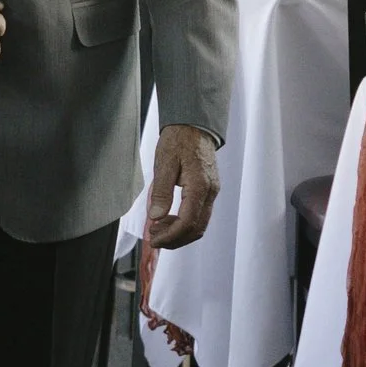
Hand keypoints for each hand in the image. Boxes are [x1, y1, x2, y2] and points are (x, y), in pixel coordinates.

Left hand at [143, 126, 220, 252]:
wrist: (194, 126)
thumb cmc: (178, 140)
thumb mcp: (164, 163)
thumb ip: (161, 191)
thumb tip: (156, 217)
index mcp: (199, 186)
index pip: (187, 222)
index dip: (170, 236)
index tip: (153, 239)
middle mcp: (210, 192)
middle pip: (196, 229)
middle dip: (174, 239)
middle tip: (154, 238)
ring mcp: (212, 192)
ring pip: (200, 225)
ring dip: (179, 233)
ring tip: (158, 229)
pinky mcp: (209, 191)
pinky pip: (200, 215)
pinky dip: (185, 224)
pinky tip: (168, 219)